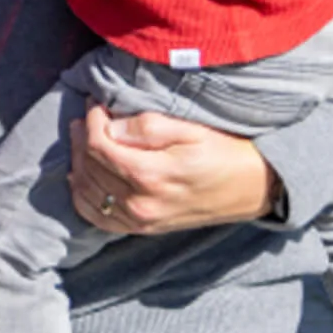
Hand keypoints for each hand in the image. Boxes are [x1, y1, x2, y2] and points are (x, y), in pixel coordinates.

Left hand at [69, 104, 277, 233]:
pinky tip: (80, 177)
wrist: (254, 189)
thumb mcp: (192, 130)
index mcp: (150, 175)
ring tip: (82, 139)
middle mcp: (139, 203)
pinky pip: (97, 218)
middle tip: (86, 118)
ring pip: (87, 192)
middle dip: (81, 138)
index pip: (99, 146)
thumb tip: (112, 126)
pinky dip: (82, 197)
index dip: (92, 121)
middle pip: (89, 168)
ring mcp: (139, 221)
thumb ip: (148, 127)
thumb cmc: (225, 154)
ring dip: (78, 163)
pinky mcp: (143, 230)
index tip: (96, 102)